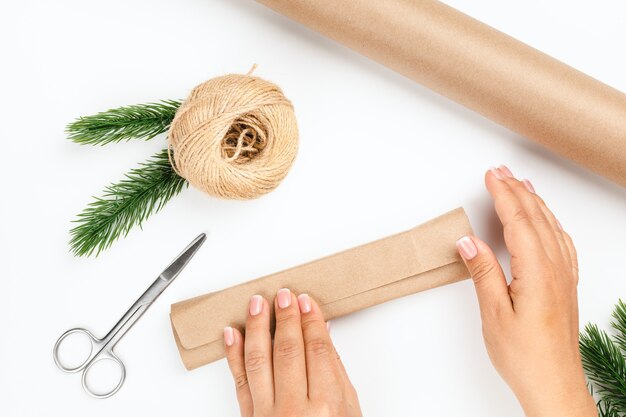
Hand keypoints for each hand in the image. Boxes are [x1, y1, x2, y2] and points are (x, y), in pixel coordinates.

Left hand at [223, 289, 362, 416]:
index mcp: (325, 407)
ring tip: (257, 303)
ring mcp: (267, 414)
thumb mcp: (350, 413)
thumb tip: (323, 336)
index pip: (317, 351)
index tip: (307, 302)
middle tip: (283, 294)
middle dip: (286, 318)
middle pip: (289, 351)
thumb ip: (336, 373)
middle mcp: (294, 410)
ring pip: (259, 360)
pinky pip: (238, 381)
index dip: (312, 322)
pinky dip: (233, 355)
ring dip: (257, 328)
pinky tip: (233, 333)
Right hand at [456, 166, 596, 416]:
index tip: (492, 176)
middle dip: (517, 191)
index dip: (504, 195)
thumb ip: (483, 272)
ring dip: (535, 203)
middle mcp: (555, 269)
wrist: (554, 384)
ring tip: (522, 185)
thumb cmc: (525, 355)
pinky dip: (552, 223)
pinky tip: (547, 222)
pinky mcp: (566, 286)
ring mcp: (564, 277)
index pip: (518, 222)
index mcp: (537, 272)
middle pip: (536, 219)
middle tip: (501, 172)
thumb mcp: (494, 313)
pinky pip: (562, 243)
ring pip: (551, 228)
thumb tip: (469, 241)